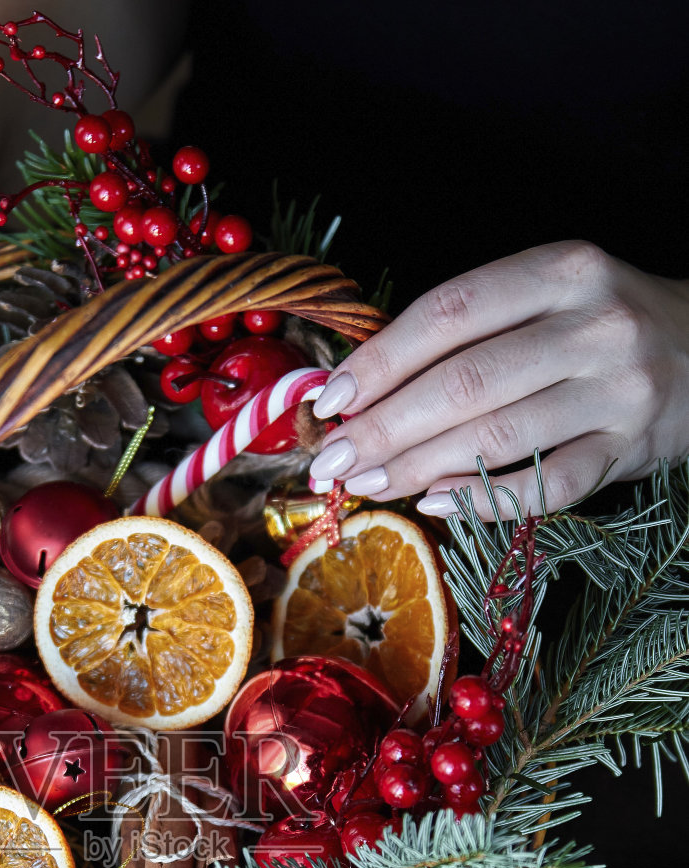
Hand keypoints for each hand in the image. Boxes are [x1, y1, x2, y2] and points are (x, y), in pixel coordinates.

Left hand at [311, 241, 688, 518]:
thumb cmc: (602, 327)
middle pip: (465, 381)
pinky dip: (485, 497)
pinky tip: (437, 500)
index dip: (382, 358)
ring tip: (367, 484)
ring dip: (418, 466)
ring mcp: (617, 390)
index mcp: (563, 271)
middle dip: (385, 426)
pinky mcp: (631, 448)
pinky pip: (547, 485)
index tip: (331, 398)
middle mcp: (595, 325)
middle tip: (332, 459)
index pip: (450, 312)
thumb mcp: (549, 297)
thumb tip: (364, 388)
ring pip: (498, 436)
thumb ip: (472, 331)